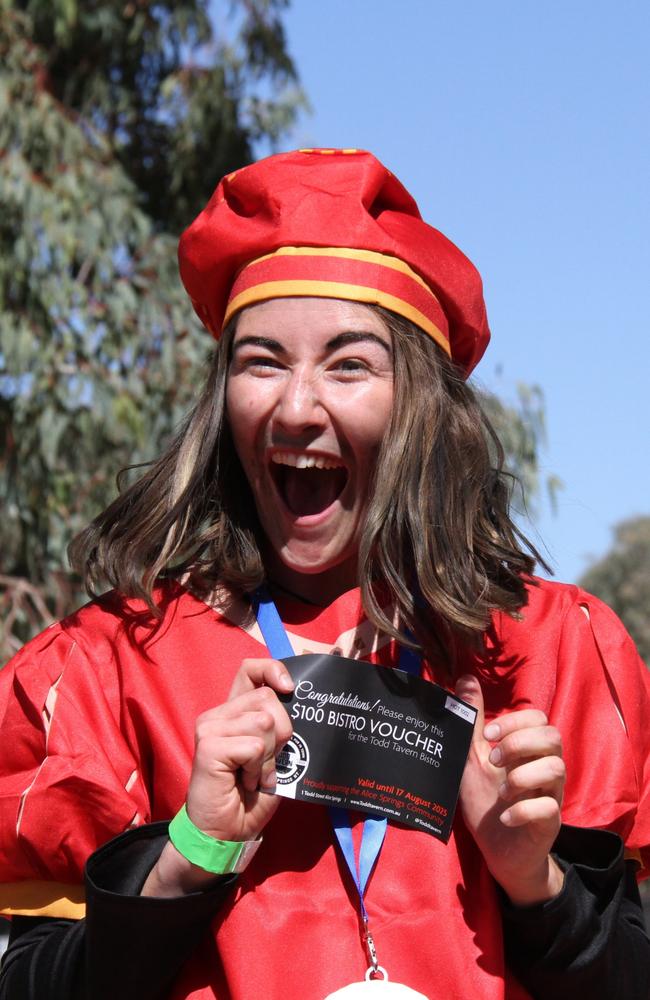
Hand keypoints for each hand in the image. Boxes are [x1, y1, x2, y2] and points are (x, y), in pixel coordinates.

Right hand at [185, 658, 293, 842]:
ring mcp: (209, 728)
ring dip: (268, 757)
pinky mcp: (208, 746)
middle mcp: (218, 714)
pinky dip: (258, 770)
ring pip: (264, 723)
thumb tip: (297, 700)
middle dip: (281, 734)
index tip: (290, 689)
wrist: (226, 833)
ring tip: (252, 775)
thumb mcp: (272, 754)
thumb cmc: (250, 795)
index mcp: (233, 712)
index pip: (250, 670)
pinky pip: (253, 747)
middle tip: (264, 763)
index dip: (273, 670)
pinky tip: (244, 782)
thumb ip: (277, 727)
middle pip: (268, 699)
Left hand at [455, 674, 565, 905]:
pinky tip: (504, 815)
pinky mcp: (549, 823)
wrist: (497, 850)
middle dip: (519, 743)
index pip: (540, 719)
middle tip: (494, 759)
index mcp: (529, 751)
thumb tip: (466, 678)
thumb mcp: (474, 757)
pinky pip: (548, 808)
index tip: (489, 734)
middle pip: (553, 738)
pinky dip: (522, 810)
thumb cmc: (487, 799)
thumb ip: (473, 721)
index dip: (516, 721)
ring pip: (556, 769)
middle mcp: (545, 769)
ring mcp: (551, 796)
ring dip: (522, 776)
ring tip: (500, 791)